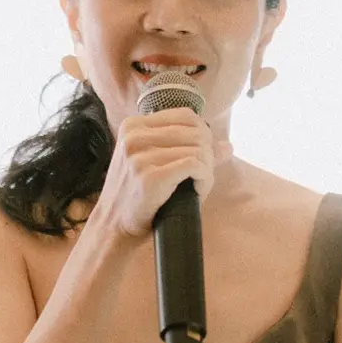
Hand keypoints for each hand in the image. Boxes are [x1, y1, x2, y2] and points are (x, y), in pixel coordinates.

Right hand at [94, 107, 233, 239]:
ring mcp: (140, 156)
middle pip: (195, 132)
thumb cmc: (137, 195)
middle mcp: (134, 136)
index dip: (203, 136)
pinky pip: (195, 166)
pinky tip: (198, 192)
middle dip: (208, 155)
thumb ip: (189, 150)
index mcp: (133, 126)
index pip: (186, 116)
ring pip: (198, 150)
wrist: (113, 226)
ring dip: (206, 171)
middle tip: (201, 177)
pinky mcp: (150, 176)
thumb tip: (227, 146)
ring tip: (197, 188)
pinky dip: (204, 180)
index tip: (200, 158)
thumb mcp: (154, 164)